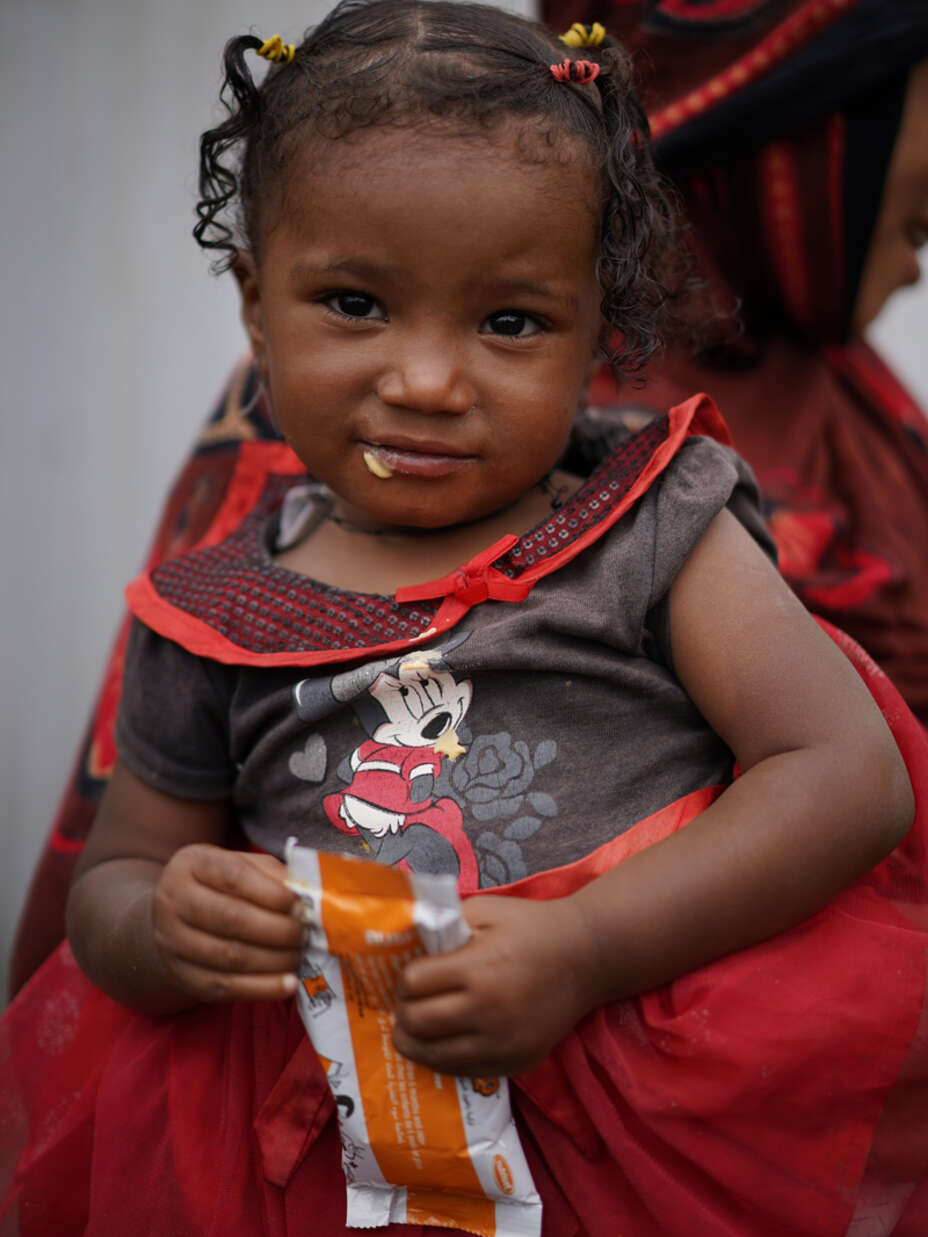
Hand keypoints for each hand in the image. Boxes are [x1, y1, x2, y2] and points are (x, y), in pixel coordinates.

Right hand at [151, 844, 303, 1002]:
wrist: (174, 917)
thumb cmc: (220, 885)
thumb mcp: (241, 865)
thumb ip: (271, 874)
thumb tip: (304, 893)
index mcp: (191, 865)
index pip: (233, 876)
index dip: (271, 892)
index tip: (299, 904)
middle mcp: (174, 902)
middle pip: (230, 918)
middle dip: (277, 929)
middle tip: (304, 933)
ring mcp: (173, 942)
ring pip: (229, 956)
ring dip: (274, 960)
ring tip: (299, 955)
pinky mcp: (184, 977)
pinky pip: (225, 987)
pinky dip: (262, 988)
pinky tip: (288, 983)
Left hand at [391, 893, 595, 1076]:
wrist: (587, 958)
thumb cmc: (532, 928)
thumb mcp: (486, 912)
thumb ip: (444, 923)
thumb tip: (402, 939)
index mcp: (479, 968)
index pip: (413, 984)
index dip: (403, 978)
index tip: (409, 974)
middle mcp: (488, 1012)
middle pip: (417, 1024)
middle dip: (403, 1011)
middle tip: (407, 1001)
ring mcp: (502, 1044)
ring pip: (433, 1057)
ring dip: (414, 1041)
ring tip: (414, 1027)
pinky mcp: (514, 1064)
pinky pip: (461, 1071)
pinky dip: (442, 1058)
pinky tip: (442, 1041)